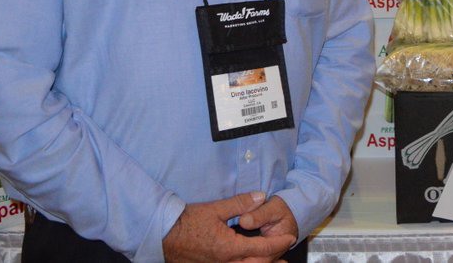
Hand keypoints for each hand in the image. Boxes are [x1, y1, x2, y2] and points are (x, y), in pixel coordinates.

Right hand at [162, 191, 294, 262]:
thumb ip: (240, 204)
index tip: (290, 238)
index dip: (278, 243)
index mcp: (229, 248)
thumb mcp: (215, 209)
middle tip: (286, 252)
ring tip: (276, 262)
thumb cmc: (187, 222)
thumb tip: (261, 196)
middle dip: (273, 258)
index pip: (262, 249)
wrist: (162, 235)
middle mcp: (225, 262)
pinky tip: (249, 261)